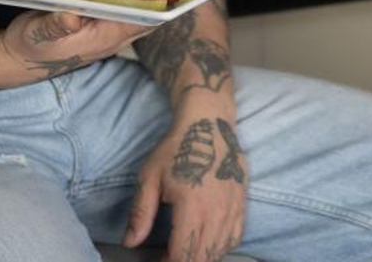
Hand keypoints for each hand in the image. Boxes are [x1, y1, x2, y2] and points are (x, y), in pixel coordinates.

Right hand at [0, 10, 151, 79]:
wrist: (20, 55)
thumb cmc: (32, 46)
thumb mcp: (39, 34)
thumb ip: (56, 26)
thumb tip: (72, 17)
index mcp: (105, 38)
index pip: (144, 21)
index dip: (161, 1)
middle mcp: (113, 33)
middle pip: (149, 11)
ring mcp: (108, 25)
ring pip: (137, 5)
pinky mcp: (99, 17)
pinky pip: (121, 0)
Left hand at [124, 109, 247, 261]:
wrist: (208, 123)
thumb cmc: (175, 148)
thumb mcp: (150, 177)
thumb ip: (141, 212)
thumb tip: (130, 243)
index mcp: (192, 206)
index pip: (183, 255)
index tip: (156, 260)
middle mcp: (217, 212)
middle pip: (202, 258)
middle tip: (167, 257)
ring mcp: (233, 209)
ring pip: (220, 251)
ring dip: (201, 256)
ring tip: (183, 250)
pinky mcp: (242, 204)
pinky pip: (235, 238)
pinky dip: (220, 247)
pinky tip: (206, 242)